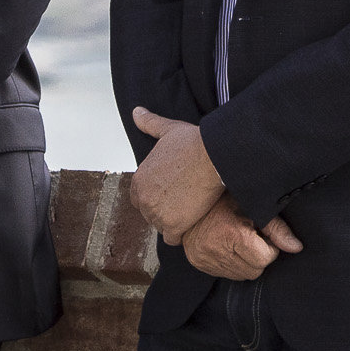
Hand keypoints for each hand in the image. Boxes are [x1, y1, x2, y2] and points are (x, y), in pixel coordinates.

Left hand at [126, 106, 226, 239]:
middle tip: (183, 200)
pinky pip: (173, 239)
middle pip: (150, 213)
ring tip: (189, 209)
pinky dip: (181, 233)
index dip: (156, 195)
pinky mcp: (173, 227)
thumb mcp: (167, 130)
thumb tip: (136, 111)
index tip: (172, 191)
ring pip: (161, 226)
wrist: (213, 157)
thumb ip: (149, 123)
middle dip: (164, 209)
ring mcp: (157, 214)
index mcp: (139, 180)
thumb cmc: (192, 143)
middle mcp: (143, 199)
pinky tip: (192, 221)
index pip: (140, 198)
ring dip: (173, 221)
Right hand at [178, 200, 301, 281]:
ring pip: (241, 275)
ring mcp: (204, 258)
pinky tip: (228, 246)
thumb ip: (277, 229)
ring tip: (240, 240)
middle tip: (252, 237)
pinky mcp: (199, 263)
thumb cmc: (228, 198)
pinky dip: (232, 263)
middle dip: (258, 257)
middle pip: (254, 271)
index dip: (269, 247)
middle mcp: (214, 249)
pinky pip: (226, 274)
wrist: (193, 196)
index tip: (263, 234)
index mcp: (231, 233)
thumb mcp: (254, 206)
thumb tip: (297, 248)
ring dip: (246, 262)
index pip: (264, 259)